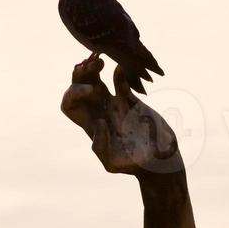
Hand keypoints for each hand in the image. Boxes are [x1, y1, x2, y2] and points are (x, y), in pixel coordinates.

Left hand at [61, 57, 183, 175]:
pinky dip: (118, 72)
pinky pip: (119, 80)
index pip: (69, 105)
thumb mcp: (114, 163)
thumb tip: (98, 123)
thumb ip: (101, 147)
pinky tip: (122, 68)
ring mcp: (113, 105)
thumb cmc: (135, 166)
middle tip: (95, 66)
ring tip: (102, 61)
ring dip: (94, 67)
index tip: (90, 92)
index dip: (74, 93)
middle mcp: (98, 112)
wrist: (159, 161)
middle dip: (82, 74)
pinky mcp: (129, 101)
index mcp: (90, 125)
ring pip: (95, 80)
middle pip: (78, 87)